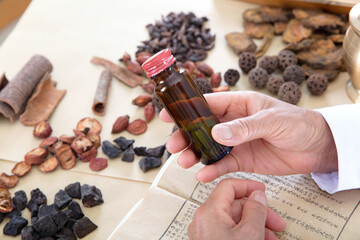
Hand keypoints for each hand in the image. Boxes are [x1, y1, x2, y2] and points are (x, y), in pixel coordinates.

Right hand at [160, 91, 337, 181]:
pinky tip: (203, 175)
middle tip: (174, 146)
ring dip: (195, 155)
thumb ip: (244, 127)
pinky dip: (212, 170)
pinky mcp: (242, 159)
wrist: (317, 147)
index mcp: (239, 104)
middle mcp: (234, 122)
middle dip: (187, 136)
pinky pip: (223, 164)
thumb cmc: (298, 124)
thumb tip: (216, 133)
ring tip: (185, 163)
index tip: (169, 116)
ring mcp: (236, 142)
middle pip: (203, 128)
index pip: (208, 104)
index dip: (187, 109)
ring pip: (209, 147)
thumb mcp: (272, 120)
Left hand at [188, 178, 285, 239]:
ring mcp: (206, 233)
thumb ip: (255, 210)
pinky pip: (229, 233)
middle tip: (276, 223)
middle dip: (258, 213)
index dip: (248, 186)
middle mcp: (204, 220)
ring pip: (234, 221)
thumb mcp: (250, 233)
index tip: (263, 190)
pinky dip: (245, 235)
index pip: (228, 187)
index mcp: (210, 211)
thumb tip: (257, 196)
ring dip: (255, 227)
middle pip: (234, 206)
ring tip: (272, 239)